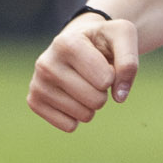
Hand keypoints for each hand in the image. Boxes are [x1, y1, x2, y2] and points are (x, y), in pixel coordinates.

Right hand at [27, 15, 137, 131]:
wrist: (79, 42)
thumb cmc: (104, 40)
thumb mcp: (124, 36)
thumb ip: (128, 62)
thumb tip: (119, 97)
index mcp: (66, 44)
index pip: (106, 80)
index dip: (114, 75)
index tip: (104, 62)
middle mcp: (45, 63)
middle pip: (96, 101)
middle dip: (104, 92)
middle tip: (95, 77)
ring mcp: (37, 84)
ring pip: (84, 115)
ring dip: (93, 105)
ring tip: (84, 84)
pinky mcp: (34, 101)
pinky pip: (69, 126)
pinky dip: (79, 117)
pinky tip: (73, 98)